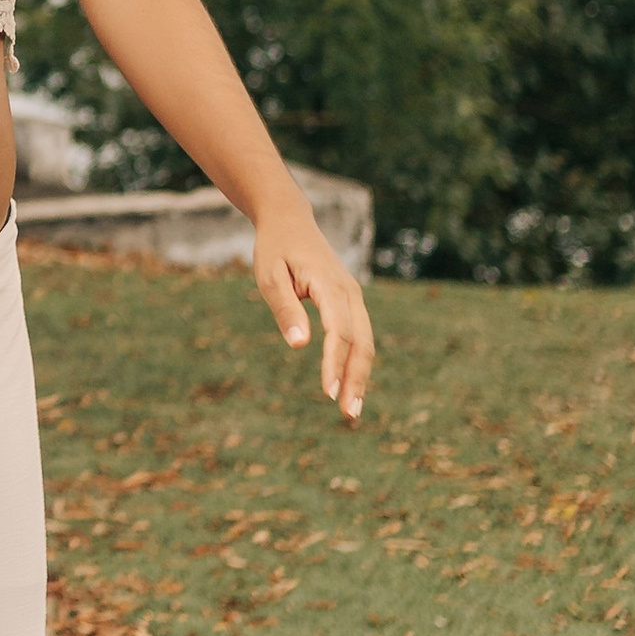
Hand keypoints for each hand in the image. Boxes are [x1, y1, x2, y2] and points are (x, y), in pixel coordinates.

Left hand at [254, 211, 373, 422]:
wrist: (289, 221)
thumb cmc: (275, 248)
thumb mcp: (269, 276)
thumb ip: (285, 309)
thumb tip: (299, 345)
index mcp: (329, 285)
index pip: (338, 331)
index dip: (335, 364)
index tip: (328, 393)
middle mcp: (349, 292)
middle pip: (361, 342)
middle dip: (356, 379)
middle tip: (349, 414)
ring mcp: (353, 297)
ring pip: (365, 342)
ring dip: (360, 375)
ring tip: (352, 409)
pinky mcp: (350, 302)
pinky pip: (359, 335)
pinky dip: (357, 362)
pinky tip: (350, 385)